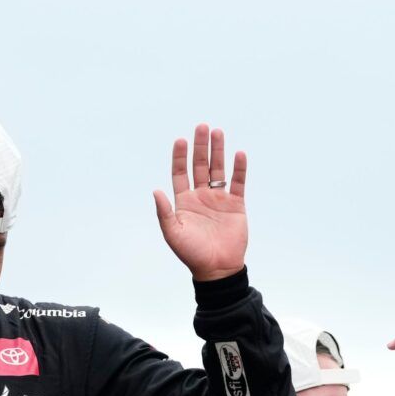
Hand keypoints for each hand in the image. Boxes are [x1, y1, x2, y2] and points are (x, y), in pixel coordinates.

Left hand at [153, 124, 247, 281]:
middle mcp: (201, 196)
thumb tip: (155, 190)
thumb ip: (164, 212)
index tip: (180, 140)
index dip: (180, 156)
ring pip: (218, 170)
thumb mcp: (173, 233)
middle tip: (202, 127)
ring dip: (218, 151)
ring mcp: (219, 199)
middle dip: (200, 147)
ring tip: (217, 132)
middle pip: (200, 166)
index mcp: (184, 201)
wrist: (217, 268)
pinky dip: (239, 169)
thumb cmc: (192, 253)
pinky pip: (238, 183)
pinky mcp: (236, 205)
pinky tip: (239, 154)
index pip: (180, 173)